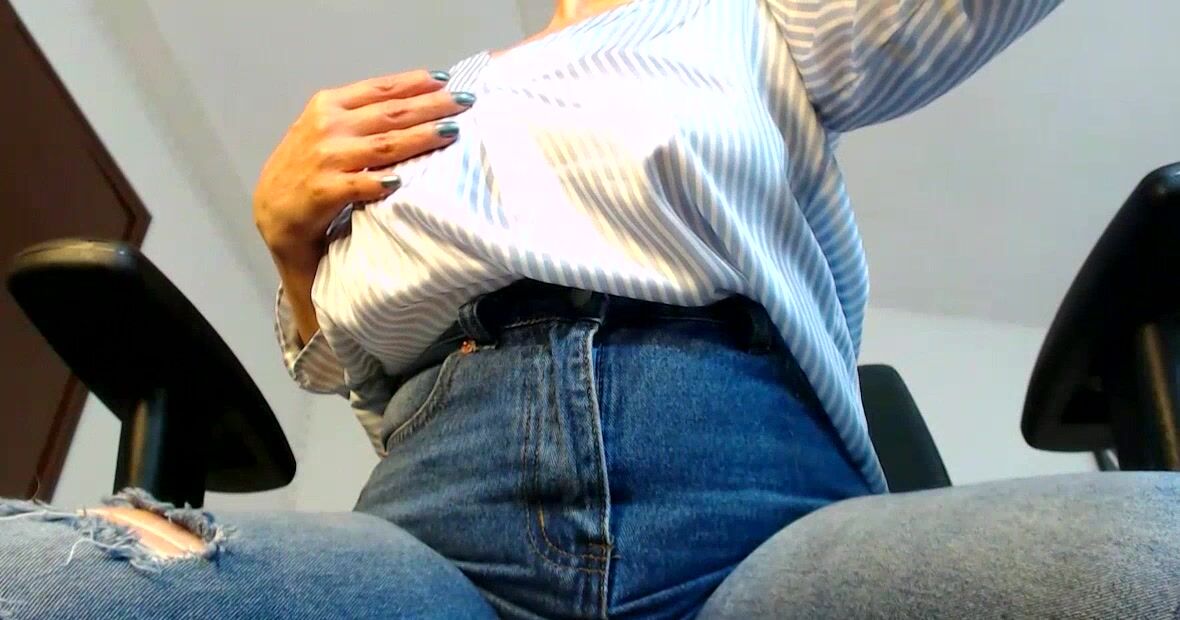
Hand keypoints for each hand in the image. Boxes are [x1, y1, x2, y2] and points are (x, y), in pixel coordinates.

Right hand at [253, 69, 472, 265]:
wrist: (274, 209)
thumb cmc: (309, 167)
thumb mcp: (327, 129)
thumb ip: (360, 115)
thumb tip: (413, 103)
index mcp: (329, 105)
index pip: (380, 90)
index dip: (415, 83)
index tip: (446, 80)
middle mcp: (328, 126)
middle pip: (390, 113)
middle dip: (432, 106)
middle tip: (465, 102)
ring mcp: (325, 158)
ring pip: (384, 145)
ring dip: (421, 137)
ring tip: (452, 131)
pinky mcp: (323, 190)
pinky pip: (361, 184)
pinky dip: (382, 181)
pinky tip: (404, 181)